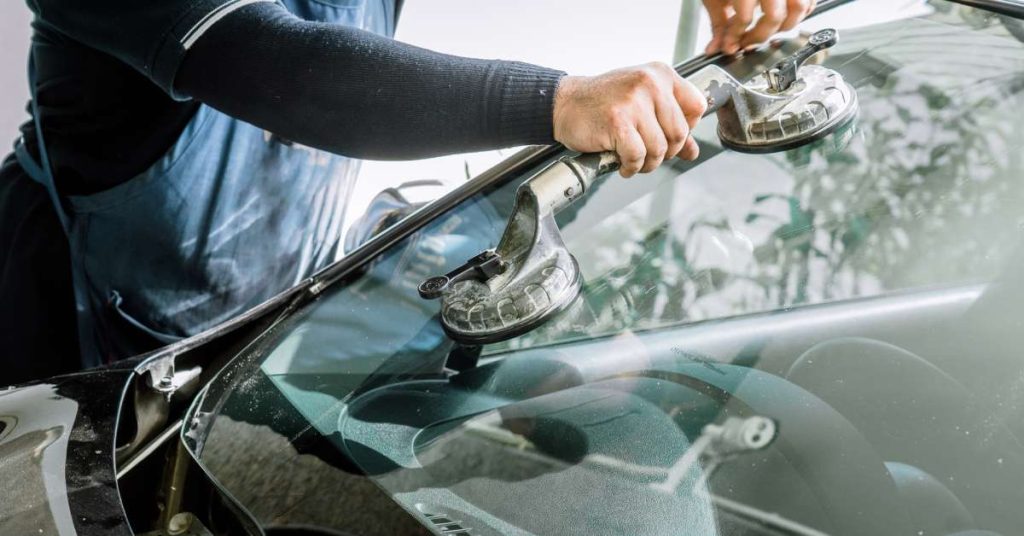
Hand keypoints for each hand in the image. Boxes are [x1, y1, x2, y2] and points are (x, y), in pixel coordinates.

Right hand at [552, 62, 706, 177]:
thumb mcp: (642, 105)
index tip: (668, 136)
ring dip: (647, 163)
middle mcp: (650, 84)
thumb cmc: (603, 103)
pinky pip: (637, 156)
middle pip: (679, 133)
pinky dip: (631, 167)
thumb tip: (692, 152)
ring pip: (659, 149)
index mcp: (660, 74)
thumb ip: (669, 125)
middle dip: (665, 153)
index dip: (688, 129)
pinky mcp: (617, 121)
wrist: (565, 104)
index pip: (697, 107)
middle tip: (647, 155)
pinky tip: (622, 163)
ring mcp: (633, 102)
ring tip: (633, 160)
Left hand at [703, 0, 814, 54]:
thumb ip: (719, 21)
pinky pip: (809, 0)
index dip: (736, 36)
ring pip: (799, 8)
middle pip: (774, 17)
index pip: (744, 18)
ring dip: (786, 25)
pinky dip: (801, 11)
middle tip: (748, 42)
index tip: (730, 45)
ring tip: (769, 30)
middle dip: (760, 36)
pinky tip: (786, 15)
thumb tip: (717, 46)